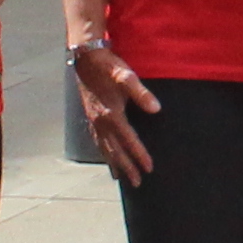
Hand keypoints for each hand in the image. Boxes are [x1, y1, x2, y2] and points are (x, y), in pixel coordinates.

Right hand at [71, 36, 158, 182]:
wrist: (85, 58)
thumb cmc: (108, 67)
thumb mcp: (126, 76)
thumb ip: (141, 93)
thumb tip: (156, 109)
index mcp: (111, 115)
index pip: (129, 141)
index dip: (140, 155)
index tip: (149, 168)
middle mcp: (101, 122)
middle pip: (115, 151)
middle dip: (127, 168)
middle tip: (138, 183)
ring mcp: (94, 121)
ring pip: (105, 148)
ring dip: (114, 164)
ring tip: (121, 178)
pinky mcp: (90, 117)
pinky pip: (97, 141)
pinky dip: (103, 153)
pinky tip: (106, 157)